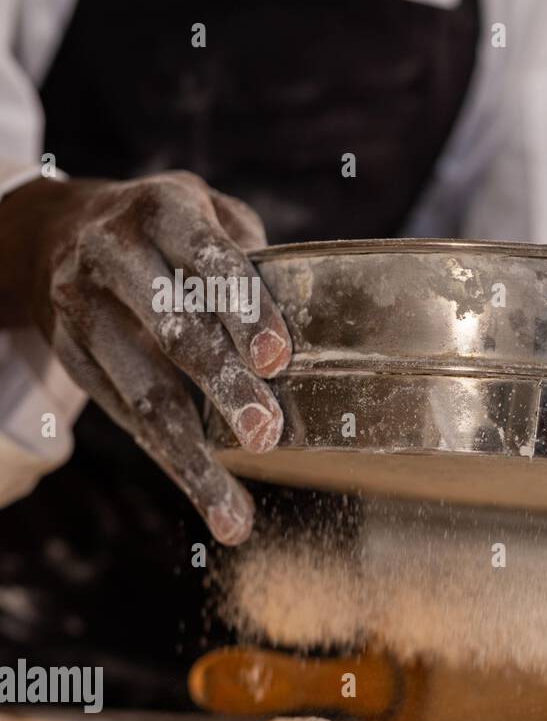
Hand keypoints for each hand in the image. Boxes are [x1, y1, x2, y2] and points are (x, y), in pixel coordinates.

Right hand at [0, 171, 288, 543]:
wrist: (57, 232)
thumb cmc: (169, 231)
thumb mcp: (208, 213)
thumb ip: (254, 258)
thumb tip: (315, 319)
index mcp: (162, 209)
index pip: (209, 259)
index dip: (245, 309)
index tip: (278, 360)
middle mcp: (112, 253)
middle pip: (173, 328)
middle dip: (223, 386)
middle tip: (267, 436)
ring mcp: (83, 309)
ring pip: (143, 392)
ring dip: (192, 457)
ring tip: (231, 510)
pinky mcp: (72, 357)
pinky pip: (127, 418)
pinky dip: (174, 464)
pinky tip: (213, 501)